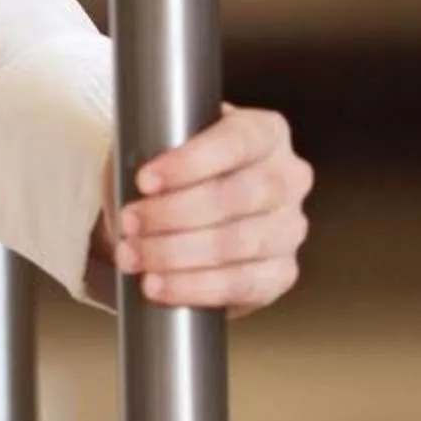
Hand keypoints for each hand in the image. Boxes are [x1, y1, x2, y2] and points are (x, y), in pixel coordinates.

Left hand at [106, 102, 312, 312]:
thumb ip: (152, 151)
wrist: (192, 216)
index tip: (144, 181)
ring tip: (133, 256)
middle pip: (236, 196)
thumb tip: (130, 184)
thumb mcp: (163, 147)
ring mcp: (290, 228)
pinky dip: (193, 287)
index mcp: (266, 132)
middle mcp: (289, 178)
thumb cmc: (177, 174)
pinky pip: (240, 284)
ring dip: (175, 253)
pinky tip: (159, 286)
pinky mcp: (283, 273)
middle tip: (129, 222)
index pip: (236, 142)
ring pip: (237, 243)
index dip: (189, 163)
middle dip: (173, 213)